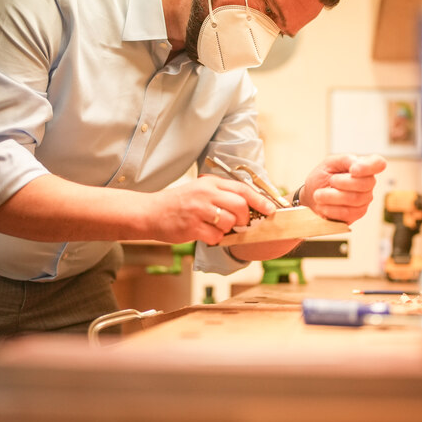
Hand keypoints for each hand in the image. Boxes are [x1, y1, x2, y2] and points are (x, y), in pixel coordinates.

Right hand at [150, 175, 276, 244]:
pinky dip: (215, 239)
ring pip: (229, 222)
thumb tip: (250, 205)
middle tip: (240, 223)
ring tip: (215, 227)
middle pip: (240, 206)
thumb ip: (222, 194)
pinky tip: (204, 234)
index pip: (243, 189)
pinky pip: (215, 236)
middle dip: (245, 218)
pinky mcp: (192, 227)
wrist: (150, 212)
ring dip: (227, 229)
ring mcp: (198, 210)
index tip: (270, 210)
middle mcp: (206, 194)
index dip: (260, 200)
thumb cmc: (178, 203)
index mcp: (210, 182)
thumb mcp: (201, 190)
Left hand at [300, 154, 386, 223]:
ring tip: (318, 194)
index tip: (353, 170)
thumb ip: (345, 159)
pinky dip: (331, 208)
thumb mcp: (329, 163)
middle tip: (330, 181)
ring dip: (332, 196)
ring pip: (356, 199)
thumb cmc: (322, 177)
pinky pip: (347, 213)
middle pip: (366, 183)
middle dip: (343, 182)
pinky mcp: (356, 214)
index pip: (378, 163)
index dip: (369, 167)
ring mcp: (364, 200)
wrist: (310, 196)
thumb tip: (357, 163)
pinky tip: (322, 206)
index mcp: (363, 167)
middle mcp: (368, 183)